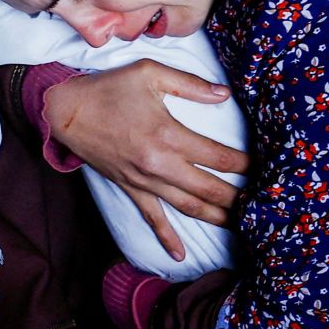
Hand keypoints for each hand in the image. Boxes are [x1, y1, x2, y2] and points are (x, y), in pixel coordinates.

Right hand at [44, 59, 249, 260]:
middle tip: (262, 205)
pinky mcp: (130, 189)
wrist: (65, 111)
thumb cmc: (108, 88)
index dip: (244, 164)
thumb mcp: (150, 73)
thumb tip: (224, 94)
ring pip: (187, 206)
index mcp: (168, 135)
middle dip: (238, 198)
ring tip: (241, 226)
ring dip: (215, 217)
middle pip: (209, 188)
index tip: (263, 168)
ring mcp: (144, 181)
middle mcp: (159, 165)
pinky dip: (166, 237)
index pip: (217, 156)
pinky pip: (152, 218)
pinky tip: (179, 255)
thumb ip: (190, 84)